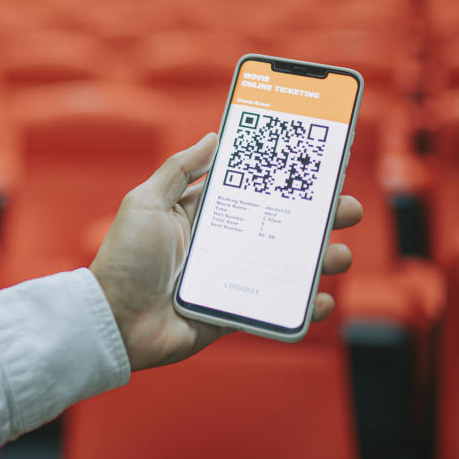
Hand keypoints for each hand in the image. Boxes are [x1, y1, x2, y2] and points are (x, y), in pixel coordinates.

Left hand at [90, 132, 361, 370]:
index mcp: (201, 215)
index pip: (252, 192)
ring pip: (284, 267)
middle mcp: (220, 244)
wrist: (112, 321)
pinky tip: (320, 300)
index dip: (283, 182)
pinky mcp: (231, 312)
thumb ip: (179, 169)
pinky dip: (301, 307)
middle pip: (278, 227)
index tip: (317, 168)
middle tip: (345, 208)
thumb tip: (213, 136)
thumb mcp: (146, 203)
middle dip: (315, 218)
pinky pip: (273, 308)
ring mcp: (229, 280)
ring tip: (338, 255)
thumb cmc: (124, 259)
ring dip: (317, 261)